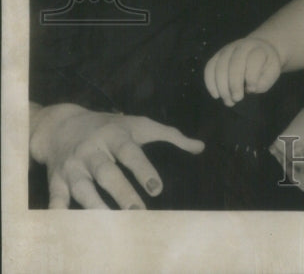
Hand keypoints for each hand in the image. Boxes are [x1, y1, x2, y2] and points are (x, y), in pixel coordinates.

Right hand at [29, 103, 203, 208]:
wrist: (62, 125)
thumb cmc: (111, 127)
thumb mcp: (139, 125)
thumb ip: (170, 136)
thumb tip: (201, 147)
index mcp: (114, 136)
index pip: (130, 153)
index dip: (143, 169)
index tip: (156, 188)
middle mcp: (92, 151)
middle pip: (107, 173)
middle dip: (121, 192)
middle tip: (138, 211)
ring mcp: (73, 167)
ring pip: (82, 188)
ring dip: (94, 205)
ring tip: (108, 224)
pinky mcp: (56, 180)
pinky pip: (55, 197)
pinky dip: (57, 210)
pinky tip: (62, 224)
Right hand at [204, 37, 281, 105]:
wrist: (258, 48)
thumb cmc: (265, 64)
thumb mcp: (272, 72)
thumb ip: (264, 81)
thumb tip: (248, 89)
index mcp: (259, 49)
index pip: (254, 60)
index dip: (252, 77)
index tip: (252, 90)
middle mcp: (242, 46)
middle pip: (235, 64)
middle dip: (234, 84)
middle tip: (237, 99)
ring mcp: (227, 49)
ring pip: (220, 66)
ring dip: (222, 87)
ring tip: (228, 101)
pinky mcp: (217, 55)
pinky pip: (209, 68)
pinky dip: (210, 83)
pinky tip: (216, 95)